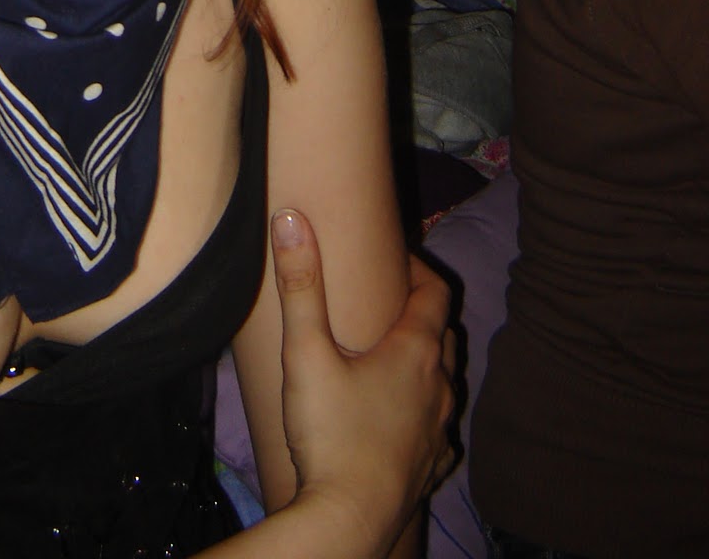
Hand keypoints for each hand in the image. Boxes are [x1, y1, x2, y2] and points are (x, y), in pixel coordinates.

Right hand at [271, 208, 455, 552]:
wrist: (349, 519)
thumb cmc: (330, 432)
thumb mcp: (306, 352)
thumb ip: (300, 284)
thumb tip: (291, 218)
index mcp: (415, 352)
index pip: (434, 293)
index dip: (419, 269)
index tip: (394, 257)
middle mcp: (439, 386)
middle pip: (443, 335)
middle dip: (421, 313)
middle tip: (388, 302)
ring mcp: (440, 430)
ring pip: (445, 382)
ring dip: (425, 362)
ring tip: (391, 358)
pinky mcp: (433, 467)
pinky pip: (439, 427)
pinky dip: (425, 411)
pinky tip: (403, 419)